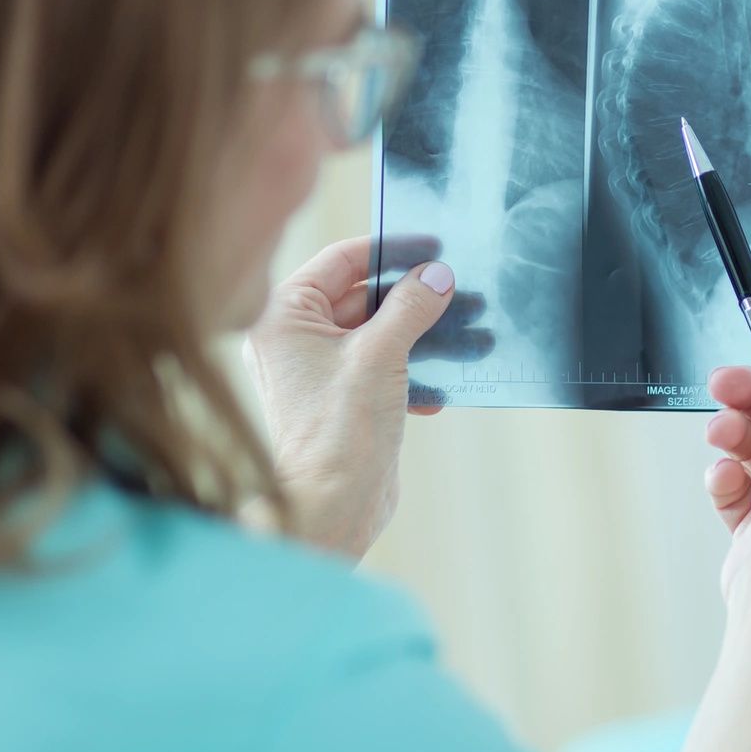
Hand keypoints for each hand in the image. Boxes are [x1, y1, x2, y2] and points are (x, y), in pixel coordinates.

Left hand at [243, 235, 491, 560]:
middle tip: (459, 289)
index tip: (432, 246)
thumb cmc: (338, 429)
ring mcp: (319, 370)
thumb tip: (437, 275)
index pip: (340, 262)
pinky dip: (414, 369)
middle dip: (413, 297)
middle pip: (362, 296)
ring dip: (421, 334)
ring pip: (378, 333)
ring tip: (466, 333)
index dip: (388, 251)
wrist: (332, 505)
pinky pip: (383, 366)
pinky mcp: (343, 399)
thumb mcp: (381, 355)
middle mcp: (295, 338)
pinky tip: (443, 386)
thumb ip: (411, 308)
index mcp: (284, 316)